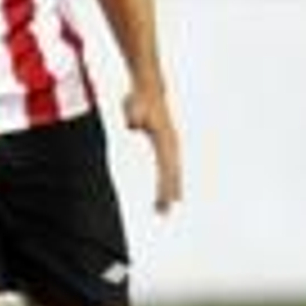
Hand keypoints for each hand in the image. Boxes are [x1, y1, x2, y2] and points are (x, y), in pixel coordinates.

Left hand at [124, 84, 181, 212]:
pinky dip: (167, 183)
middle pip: (172, 175)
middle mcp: (172, 145)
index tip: (162, 201)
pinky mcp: (166, 146)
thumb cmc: (139, 100)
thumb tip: (132, 123)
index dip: (164, 185)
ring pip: (171, 174)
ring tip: (163, 211)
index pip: (166, 168)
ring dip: (169, 192)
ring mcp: (171, 146)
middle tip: (162, 215)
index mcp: (166, 140)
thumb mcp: (133, 106)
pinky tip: (165, 195)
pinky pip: (167, 169)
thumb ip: (133, 115)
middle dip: (167, 195)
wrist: (149, 90)